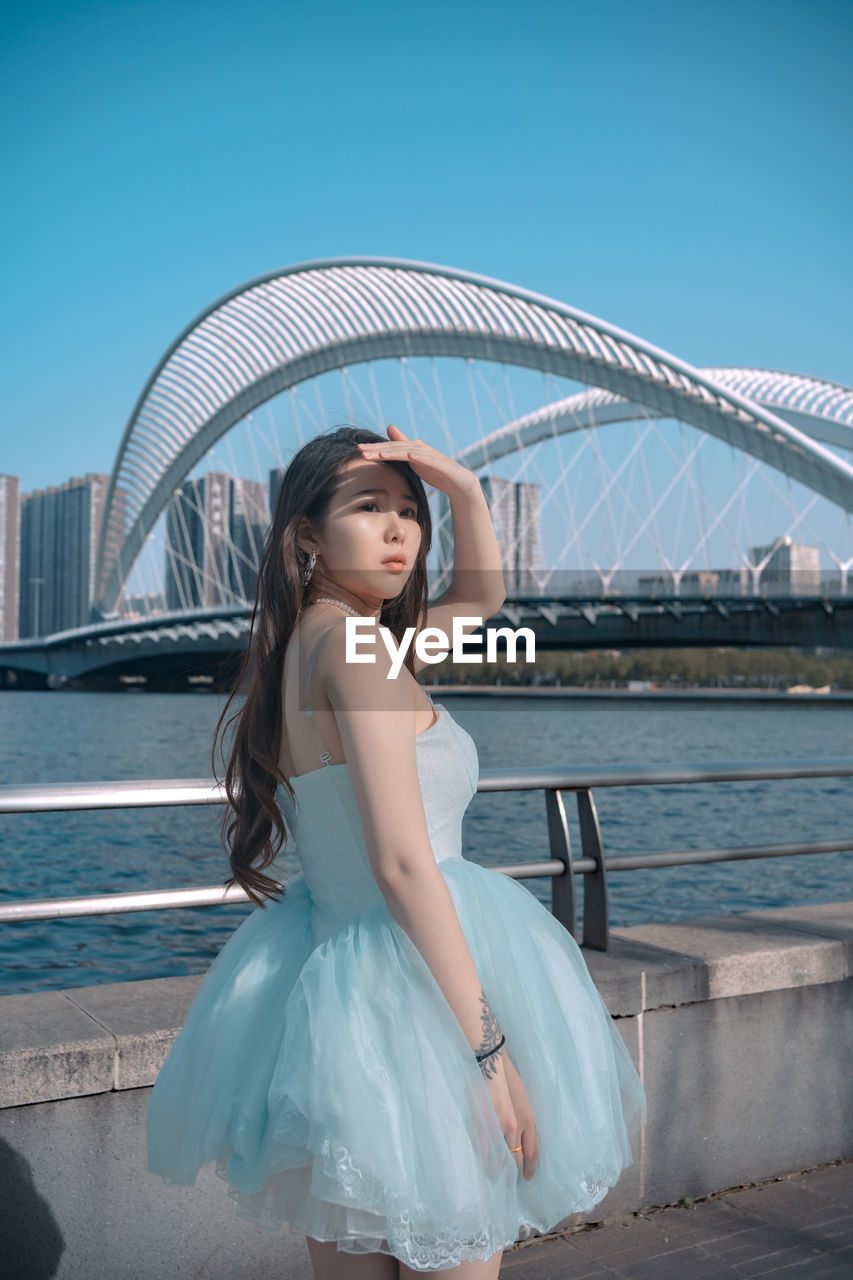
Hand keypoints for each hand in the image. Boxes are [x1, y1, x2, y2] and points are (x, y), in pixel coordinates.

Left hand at [357, 424, 476, 498]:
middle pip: (395, 448)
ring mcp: (430, 455)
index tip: (358, 450)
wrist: (459, 481)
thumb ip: (401, 449)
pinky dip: (419, 456)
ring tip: (380, 454)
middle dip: (378, 449)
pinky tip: (410, 455)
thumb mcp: (414, 461)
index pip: (389, 448)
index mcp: (411, 448)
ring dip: (394, 452)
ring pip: (408, 452)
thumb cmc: (435, 471)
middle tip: (361, 451)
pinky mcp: (440, 463)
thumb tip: (389, 430)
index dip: (374, 448)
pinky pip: (428, 459)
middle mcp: (419, 448)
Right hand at [482, 1050, 538, 1181]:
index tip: (528, 1177)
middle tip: (511, 1182)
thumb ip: (523, 1119)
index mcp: (528, 1119)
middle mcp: (515, 1127)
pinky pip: (485, 1151)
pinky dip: (486, 1161)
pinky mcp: (482, 1126)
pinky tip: (485, 1166)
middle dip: (514, 1172)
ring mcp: (498, 1128)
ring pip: (501, 1158)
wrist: (489, 1065)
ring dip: (499, 1171)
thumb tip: (520, 1136)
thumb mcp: (523, 1099)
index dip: (530, 1167)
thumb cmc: (507, 1078)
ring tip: (497, 1179)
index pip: (533, 1151)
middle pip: (516, 1158)